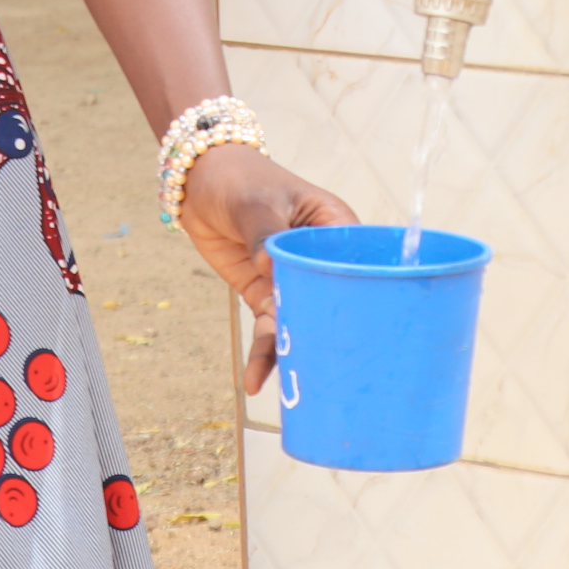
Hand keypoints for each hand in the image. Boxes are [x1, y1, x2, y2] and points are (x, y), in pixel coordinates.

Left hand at [173, 143, 355, 393]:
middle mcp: (320, 259)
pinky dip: (263, 353)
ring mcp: (293, 279)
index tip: (370, 335)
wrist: (198, 181)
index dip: (368, 298)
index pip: (361, 266)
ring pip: (300, 323)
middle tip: (331, 376)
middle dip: (333, 339)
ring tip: (289, 390)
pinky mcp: (265, 293)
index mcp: (334, 228)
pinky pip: (269, 327)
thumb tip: (269, 268)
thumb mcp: (255, 203)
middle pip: (335, 304)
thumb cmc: (239, 178)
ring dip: (292, 353)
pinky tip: (254, 381)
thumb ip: (265, 235)